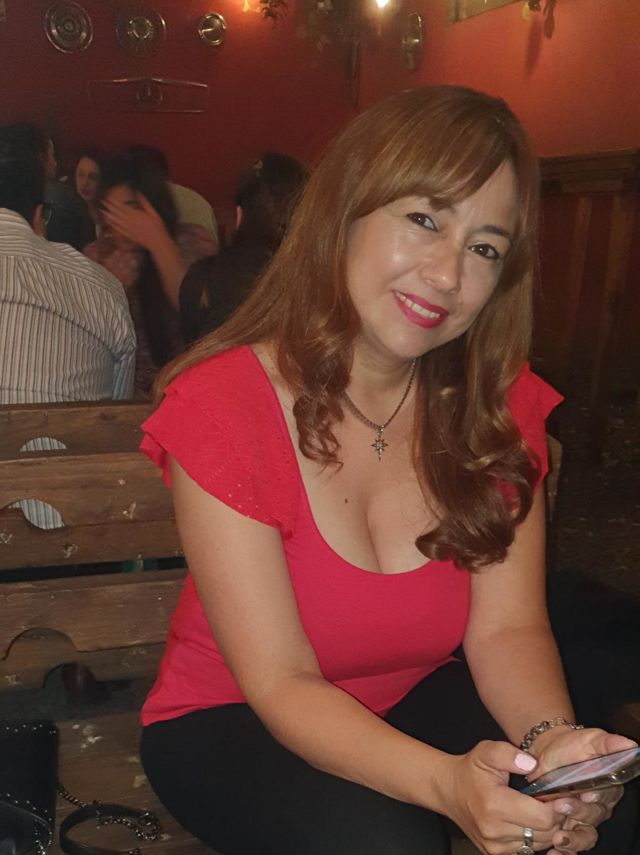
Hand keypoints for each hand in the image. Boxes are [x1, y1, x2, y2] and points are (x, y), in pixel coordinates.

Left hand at [102, 193, 167, 251]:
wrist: (157, 242)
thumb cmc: (157, 227)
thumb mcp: (153, 213)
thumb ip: (145, 203)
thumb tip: (138, 194)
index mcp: (135, 215)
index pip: (122, 207)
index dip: (114, 202)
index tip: (108, 198)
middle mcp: (130, 222)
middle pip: (117, 213)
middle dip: (109, 207)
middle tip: (103, 202)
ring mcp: (128, 229)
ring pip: (116, 221)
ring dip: (108, 216)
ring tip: (102, 211)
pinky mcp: (129, 235)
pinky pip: (118, 229)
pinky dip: (113, 225)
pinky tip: (109, 222)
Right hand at [438, 740, 562, 853]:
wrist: (448, 790)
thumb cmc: (470, 771)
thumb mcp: (487, 751)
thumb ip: (510, 754)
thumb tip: (532, 764)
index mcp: (494, 805)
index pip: (543, 817)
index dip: (556, 806)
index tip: (559, 795)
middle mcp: (494, 830)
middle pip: (545, 833)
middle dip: (555, 818)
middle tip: (556, 802)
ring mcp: (494, 846)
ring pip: (539, 844)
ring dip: (548, 830)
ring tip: (545, 810)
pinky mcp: (495, 853)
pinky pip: (527, 849)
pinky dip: (535, 837)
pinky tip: (533, 821)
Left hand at [529, 727, 636, 853]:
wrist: (547, 752)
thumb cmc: (572, 746)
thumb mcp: (591, 740)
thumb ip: (609, 744)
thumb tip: (631, 746)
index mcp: (608, 785)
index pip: (608, 795)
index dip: (599, 796)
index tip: (588, 794)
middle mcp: (598, 806)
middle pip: (594, 816)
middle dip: (578, 812)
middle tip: (561, 804)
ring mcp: (582, 819)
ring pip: (585, 835)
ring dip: (573, 839)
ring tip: (559, 837)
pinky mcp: (566, 826)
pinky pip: (570, 847)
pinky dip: (564, 852)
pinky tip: (555, 853)